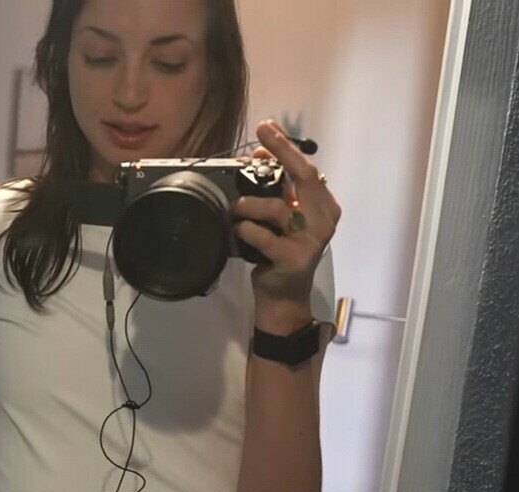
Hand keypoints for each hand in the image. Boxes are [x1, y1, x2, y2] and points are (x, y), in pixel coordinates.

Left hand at [232, 119, 341, 308]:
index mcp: (324, 206)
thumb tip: (258, 154)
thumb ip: (277, 188)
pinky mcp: (293, 260)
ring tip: (235, 208)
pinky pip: (265, 238)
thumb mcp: (283, 217)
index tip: (266, 128)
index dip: (285, 148)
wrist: (283, 296)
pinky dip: (248, 231)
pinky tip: (239, 229)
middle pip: (303, 178)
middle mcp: (323, 220)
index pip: (306, 169)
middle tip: (255, 144)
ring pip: (278, 209)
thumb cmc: (281, 253)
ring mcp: (311, 241)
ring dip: (250, 204)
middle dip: (279, 155)